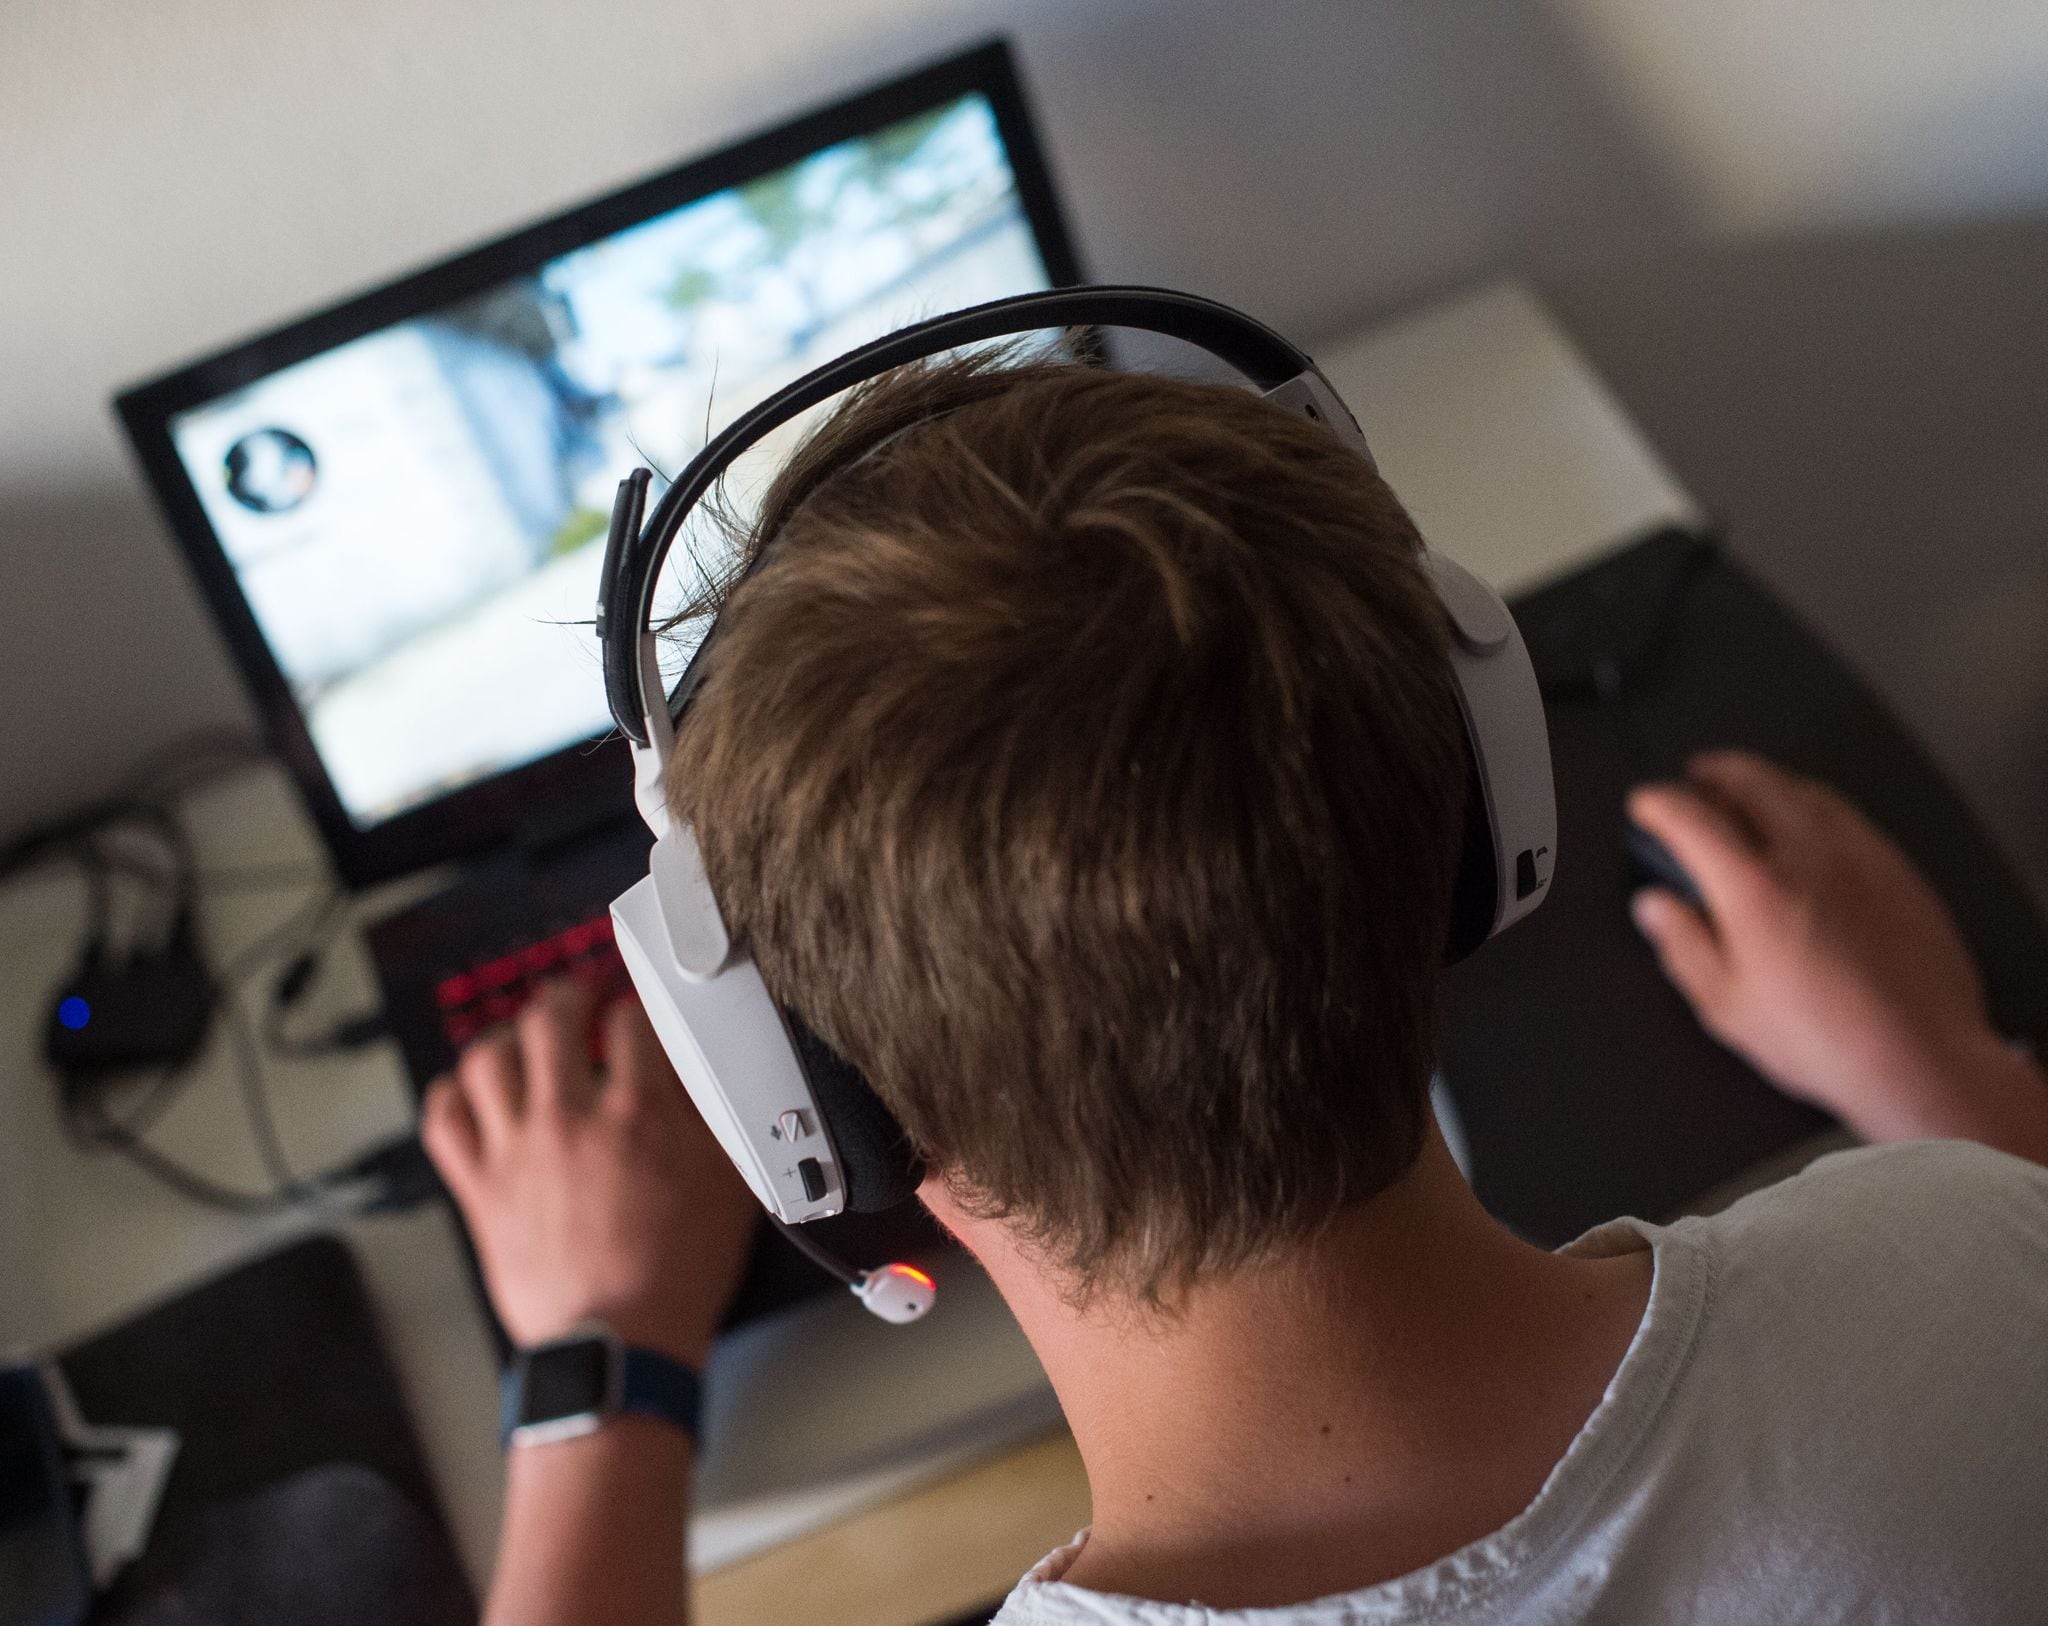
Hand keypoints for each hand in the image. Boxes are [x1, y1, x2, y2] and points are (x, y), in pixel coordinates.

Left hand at [421, 978, 756, 1365]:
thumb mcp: (728, 1187)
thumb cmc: (674, 1278)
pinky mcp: (480, 1189)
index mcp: (638, 1115)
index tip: (639, 1014)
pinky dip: (454, 1094)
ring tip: (525, 1040)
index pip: (631, 1019)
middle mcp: (570, 1121)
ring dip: (508, 1037)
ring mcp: (517, 1153)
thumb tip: (710, 1074)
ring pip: (487, 1058)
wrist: (620, 1348)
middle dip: (569, 996)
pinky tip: (474, 1091)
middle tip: (580, 1000)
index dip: (638, 1006)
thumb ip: (716, 1119)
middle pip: (551, 1017)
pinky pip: (445, 1119)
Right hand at [1628, 751, 2047, 1155]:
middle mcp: (1808, 858)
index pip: (1691, 818)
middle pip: (1752, 781)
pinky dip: (1816, 808)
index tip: (1647, 804)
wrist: (1921, 1057)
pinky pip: (1850, 817)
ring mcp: (1860, 858)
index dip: (1659, 803)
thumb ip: (1683, 946)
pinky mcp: (1899, 871)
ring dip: (1768, 782)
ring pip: (1806, 790)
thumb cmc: (1829, 1041)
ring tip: (1750, 792)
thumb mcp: (1727, 1006)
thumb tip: (1656, 910)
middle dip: (1715, 773)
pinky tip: (1812, 829)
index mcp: (1755, 888)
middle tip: (1697, 777)